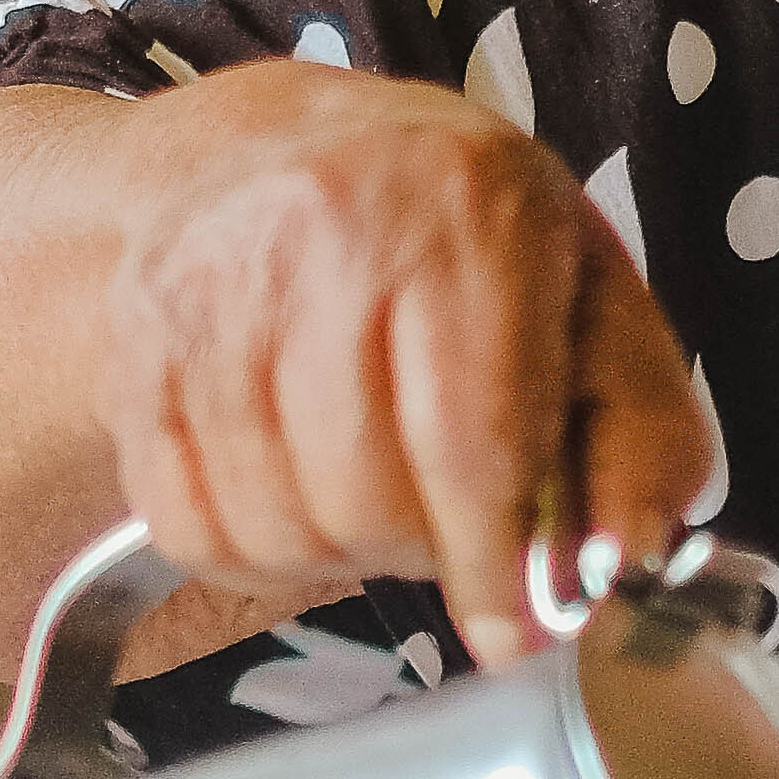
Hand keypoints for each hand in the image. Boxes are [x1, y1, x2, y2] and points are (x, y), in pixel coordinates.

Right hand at [94, 62, 719, 663]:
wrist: (299, 145)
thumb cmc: (467, 240)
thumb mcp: (598, 308)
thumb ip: (641, 437)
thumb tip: (621, 553)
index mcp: (466, 212)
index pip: (472, 444)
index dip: (495, 565)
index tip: (517, 633)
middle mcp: (322, 231)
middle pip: (366, 499)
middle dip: (424, 552)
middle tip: (449, 527)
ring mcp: (212, 283)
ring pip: (274, 524)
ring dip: (339, 556)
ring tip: (377, 500)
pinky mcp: (138, 337)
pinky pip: (187, 521)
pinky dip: (254, 552)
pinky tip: (299, 498)